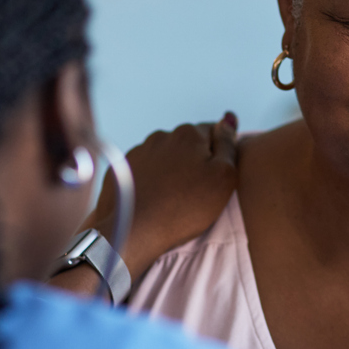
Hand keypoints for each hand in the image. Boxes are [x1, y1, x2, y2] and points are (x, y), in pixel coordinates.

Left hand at [49, 114, 238, 299]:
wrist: (135, 230)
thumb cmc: (185, 207)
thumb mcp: (224, 176)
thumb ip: (228, 144)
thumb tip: (228, 118)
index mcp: (189, 134)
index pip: (213, 133)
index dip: (219, 154)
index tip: (217, 177)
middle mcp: (161, 136)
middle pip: (187, 145)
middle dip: (194, 161)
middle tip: (198, 192)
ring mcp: (138, 151)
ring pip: (164, 157)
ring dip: (171, 170)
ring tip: (174, 199)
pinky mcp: (120, 170)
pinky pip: (143, 170)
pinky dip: (151, 180)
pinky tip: (155, 200)